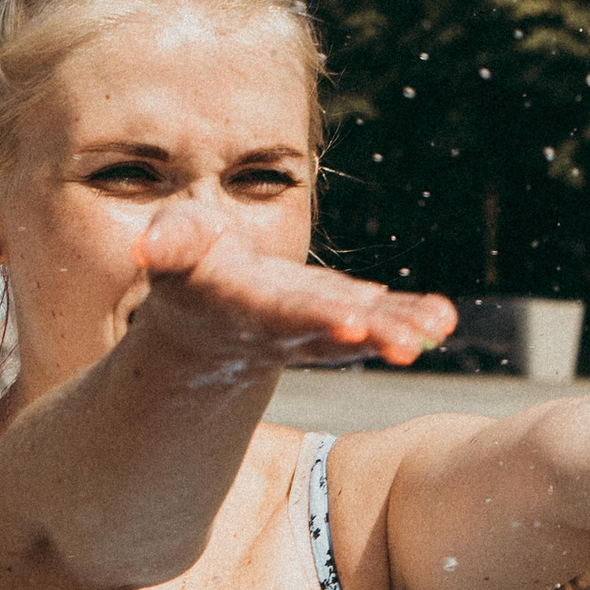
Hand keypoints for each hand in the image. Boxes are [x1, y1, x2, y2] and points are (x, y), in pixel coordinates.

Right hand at [116, 205, 455, 379]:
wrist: (205, 317)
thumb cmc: (188, 266)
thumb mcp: (171, 247)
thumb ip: (166, 245)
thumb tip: (145, 248)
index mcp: (244, 305)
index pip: (282, 313)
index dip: (315, 317)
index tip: (351, 323)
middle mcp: (284, 326)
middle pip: (330, 331)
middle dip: (369, 334)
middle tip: (407, 344)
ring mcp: (315, 328)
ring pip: (361, 332)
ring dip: (399, 332)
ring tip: (439, 329)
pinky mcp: (338, 320)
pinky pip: (377, 323)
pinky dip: (408, 320)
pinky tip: (444, 320)